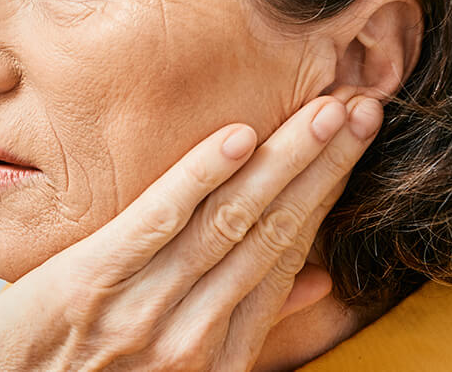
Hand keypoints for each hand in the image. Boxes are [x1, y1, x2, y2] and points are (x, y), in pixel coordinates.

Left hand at [0, 93, 382, 370]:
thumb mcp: (179, 366)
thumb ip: (245, 324)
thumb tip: (313, 280)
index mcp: (217, 354)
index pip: (287, 256)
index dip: (326, 194)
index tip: (353, 143)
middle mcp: (192, 337)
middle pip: (272, 232)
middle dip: (321, 166)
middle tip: (362, 105)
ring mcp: (142, 310)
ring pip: (230, 222)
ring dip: (283, 161)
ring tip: (325, 111)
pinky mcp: (89, 284)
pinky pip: (157, 222)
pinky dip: (200, 177)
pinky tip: (237, 137)